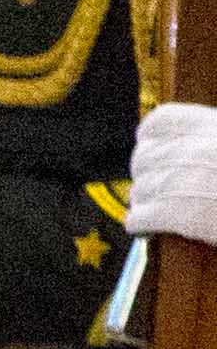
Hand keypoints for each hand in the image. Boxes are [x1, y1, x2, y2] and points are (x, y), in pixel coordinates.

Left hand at [133, 100, 216, 246]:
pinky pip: (144, 215)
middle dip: (146, 174)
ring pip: (143, 188)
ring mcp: (189, 181)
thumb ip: (213, 138)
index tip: (151, 148)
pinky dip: (140, 222)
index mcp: (216, 126)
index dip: (151, 138)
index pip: (162, 122)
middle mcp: (200, 149)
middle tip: (151, 187)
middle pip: (146, 158)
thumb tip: (187, 149)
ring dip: (144, 199)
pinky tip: (144, 226)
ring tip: (150, 208)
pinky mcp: (184, 214)